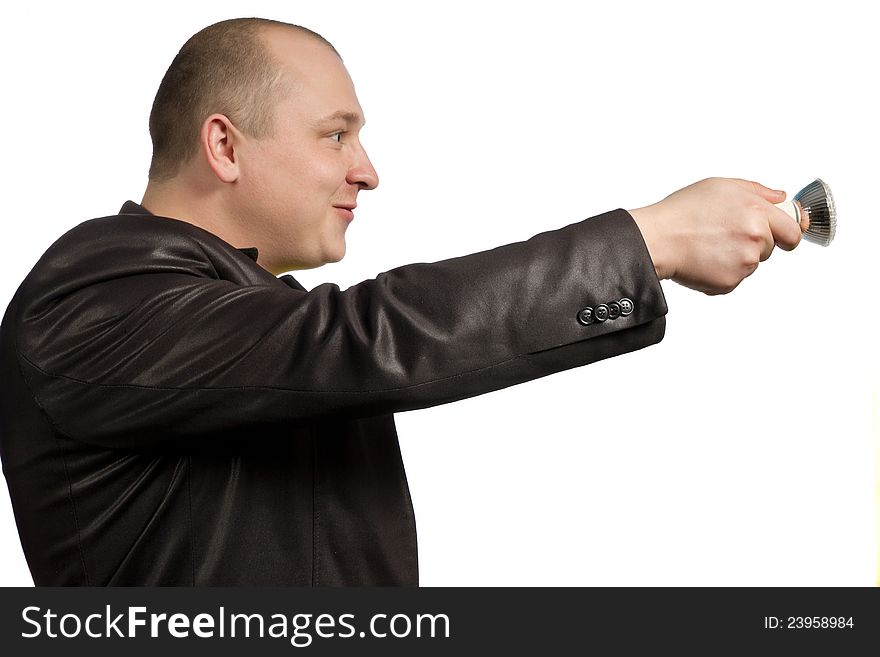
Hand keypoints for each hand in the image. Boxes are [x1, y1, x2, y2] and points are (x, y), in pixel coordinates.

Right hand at [628, 177, 802, 294]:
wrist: (657, 239)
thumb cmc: (682, 212)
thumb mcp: (720, 186)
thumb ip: (757, 190)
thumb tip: (779, 197)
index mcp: (757, 211)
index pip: (792, 231)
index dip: (787, 233)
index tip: (782, 235)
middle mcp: (756, 238)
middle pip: (769, 248)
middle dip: (754, 243)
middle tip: (725, 235)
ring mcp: (744, 263)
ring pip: (750, 264)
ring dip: (736, 258)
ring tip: (709, 245)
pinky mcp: (730, 282)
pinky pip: (733, 279)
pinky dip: (720, 272)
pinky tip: (704, 259)